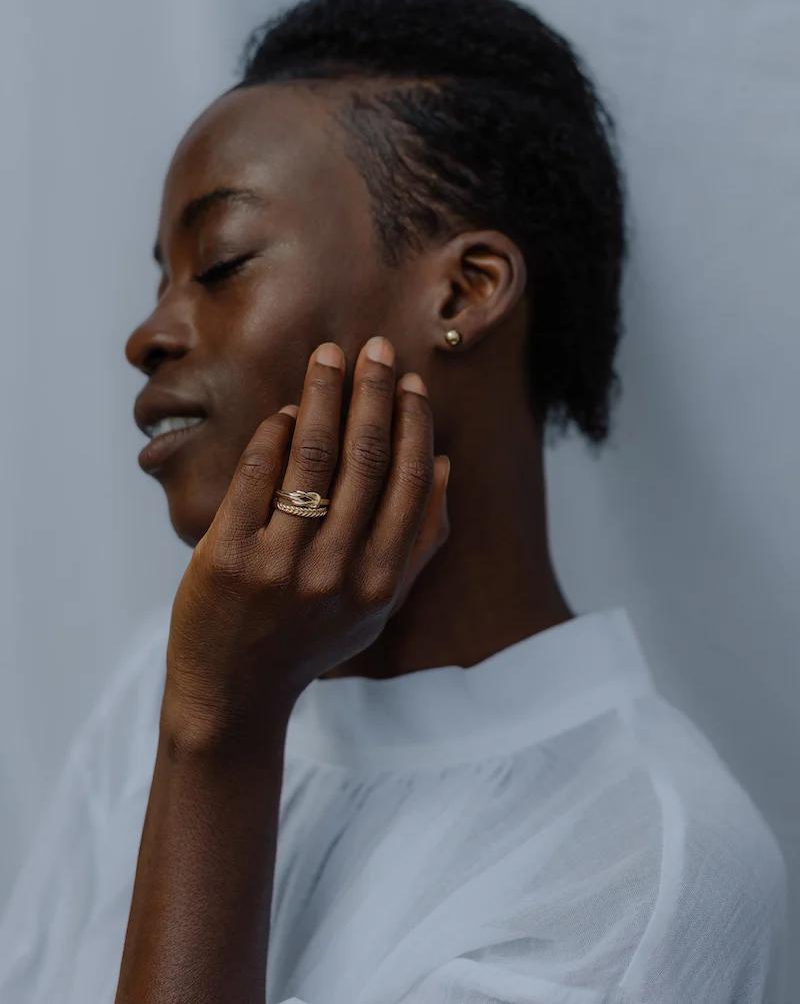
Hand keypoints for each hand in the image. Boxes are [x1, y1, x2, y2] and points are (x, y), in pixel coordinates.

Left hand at [162, 336, 449, 751]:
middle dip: (374, 391)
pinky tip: (285, 412)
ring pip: (313, 456)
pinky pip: (256, 475)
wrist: (234, 692)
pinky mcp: (229, 557)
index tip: (410, 381)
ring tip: (329, 356)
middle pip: (365, 458)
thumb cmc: (310, 640)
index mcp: (382, 582)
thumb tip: (445, 466)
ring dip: (325, 394)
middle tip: (376, 347)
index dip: (413, 422)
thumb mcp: (379, 605)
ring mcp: (282, 565)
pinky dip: (274, 434)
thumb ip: (418, 542)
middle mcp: (338, 572)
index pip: (409, 481)